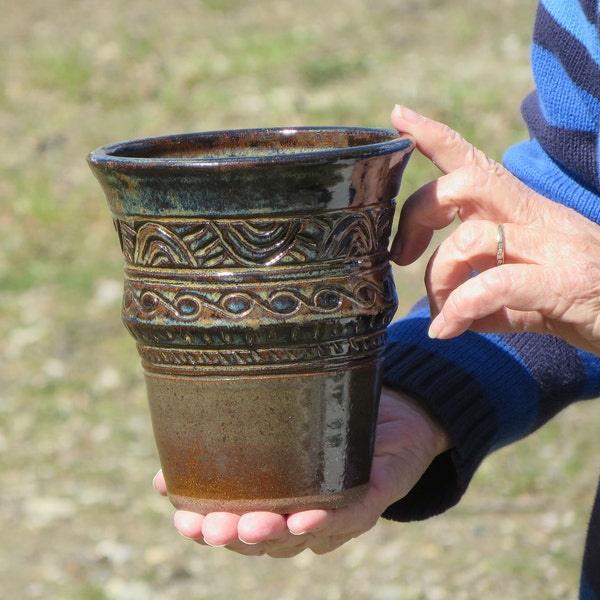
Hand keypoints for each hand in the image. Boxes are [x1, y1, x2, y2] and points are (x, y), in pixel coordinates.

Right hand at [153, 386, 450, 556]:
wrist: (396, 412)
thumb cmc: (330, 416)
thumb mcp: (280, 416)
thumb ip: (236, 430)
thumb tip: (170, 449)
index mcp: (274, 499)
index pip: (234, 524)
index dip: (206, 527)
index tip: (182, 518)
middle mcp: (300, 513)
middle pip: (263, 539)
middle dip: (235, 535)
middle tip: (211, 526)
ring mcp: (334, 510)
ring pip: (300, 536)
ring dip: (274, 532)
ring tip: (252, 522)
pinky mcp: (369, 498)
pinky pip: (347, 517)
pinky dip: (326, 522)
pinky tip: (303, 519)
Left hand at [390, 105, 599, 354]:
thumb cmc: (593, 304)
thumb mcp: (531, 298)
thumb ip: (490, 298)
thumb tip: (451, 314)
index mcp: (526, 214)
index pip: (476, 162)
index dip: (435, 137)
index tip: (399, 118)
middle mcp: (540, 219)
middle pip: (465, 183)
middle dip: (418, 213)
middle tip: (403, 256)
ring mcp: (555, 246)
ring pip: (471, 236)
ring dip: (439, 278)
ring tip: (441, 315)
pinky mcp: (565, 282)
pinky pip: (493, 284)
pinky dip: (460, 308)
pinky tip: (448, 331)